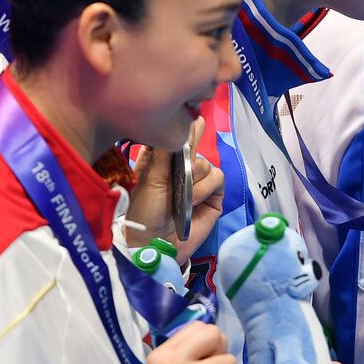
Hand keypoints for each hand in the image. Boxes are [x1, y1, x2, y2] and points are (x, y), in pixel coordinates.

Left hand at [127, 117, 224, 262]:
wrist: (156, 242)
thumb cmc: (145, 210)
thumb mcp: (151, 176)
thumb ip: (167, 149)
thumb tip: (184, 121)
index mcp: (163, 161)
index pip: (177, 137)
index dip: (182, 131)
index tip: (186, 127)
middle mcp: (182, 168)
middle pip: (196, 147)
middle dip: (188, 158)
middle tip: (177, 171)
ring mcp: (199, 182)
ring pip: (207, 163)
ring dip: (194, 180)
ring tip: (181, 198)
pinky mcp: (214, 195)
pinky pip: (218, 178)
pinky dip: (205, 189)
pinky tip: (193, 202)